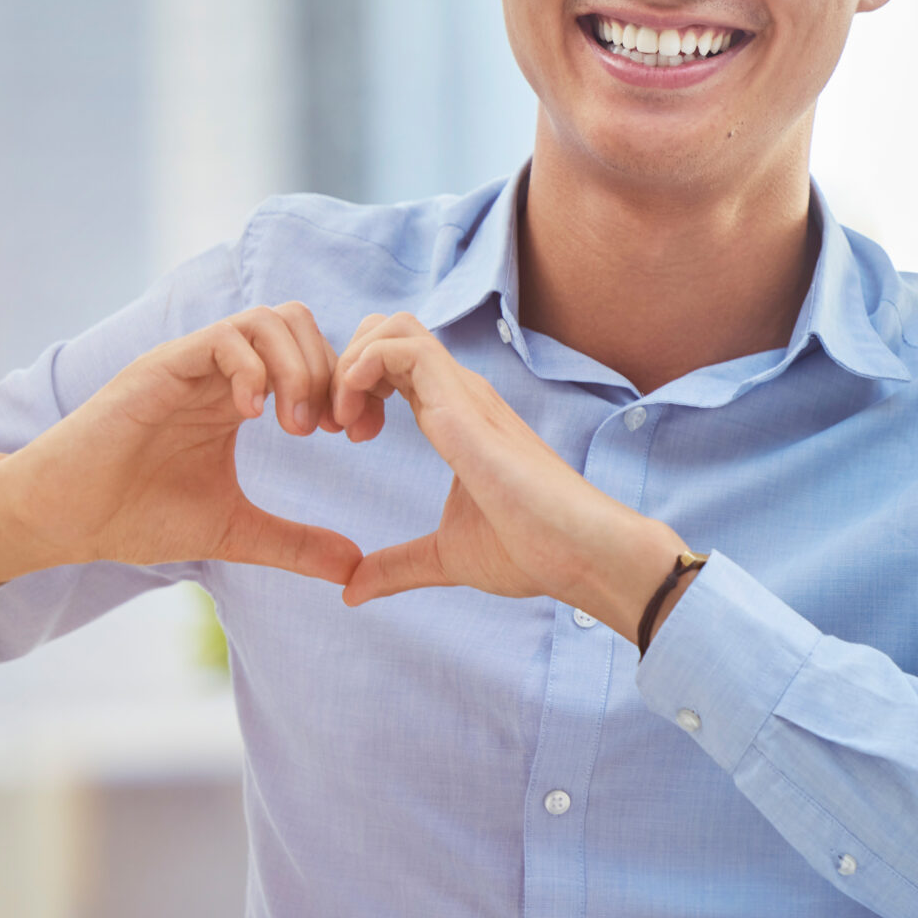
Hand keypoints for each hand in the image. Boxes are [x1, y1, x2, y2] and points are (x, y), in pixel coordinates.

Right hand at [0, 305, 365, 595]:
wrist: (63, 520)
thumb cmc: (136, 517)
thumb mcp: (233, 532)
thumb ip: (294, 544)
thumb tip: (355, 568)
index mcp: (238, 395)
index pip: (312, 352)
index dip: (347, 386)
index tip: (359, 436)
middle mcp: (217, 371)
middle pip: (296, 322)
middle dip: (331, 370)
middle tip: (334, 429)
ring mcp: (188, 365)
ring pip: (265, 320)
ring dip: (298, 367)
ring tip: (298, 426)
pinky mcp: (158, 370)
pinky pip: (221, 339)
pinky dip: (253, 368)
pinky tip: (255, 417)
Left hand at [331, 313, 688, 626]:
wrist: (582, 552)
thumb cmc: (533, 550)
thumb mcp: (447, 557)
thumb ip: (398, 566)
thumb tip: (351, 591)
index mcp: (456, 418)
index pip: (396, 364)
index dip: (356, 387)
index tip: (346, 436)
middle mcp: (460, 395)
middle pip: (390, 329)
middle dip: (344, 363)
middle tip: (334, 423)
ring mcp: (465, 394)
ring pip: (394, 326)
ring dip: (350, 362)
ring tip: (342, 421)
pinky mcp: (465, 404)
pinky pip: (402, 348)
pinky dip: (361, 369)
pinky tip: (356, 423)